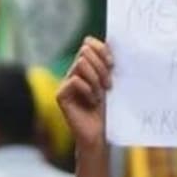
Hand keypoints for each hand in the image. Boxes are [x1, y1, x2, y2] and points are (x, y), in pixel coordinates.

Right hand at [57, 36, 112, 153]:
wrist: (101, 134)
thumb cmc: (110, 110)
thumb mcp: (114, 83)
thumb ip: (111, 65)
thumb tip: (115, 42)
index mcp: (88, 66)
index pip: (89, 43)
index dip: (101, 49)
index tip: (113, 63)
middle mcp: (75, 71)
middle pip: (85, 51)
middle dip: (101, 67)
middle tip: (109, 85)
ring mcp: (66, 82)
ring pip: (81, 63)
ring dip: (96, 79)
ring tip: (101, 94)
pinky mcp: (61, 94)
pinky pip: (74, 80)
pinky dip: (87, 90)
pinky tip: (93, 102)